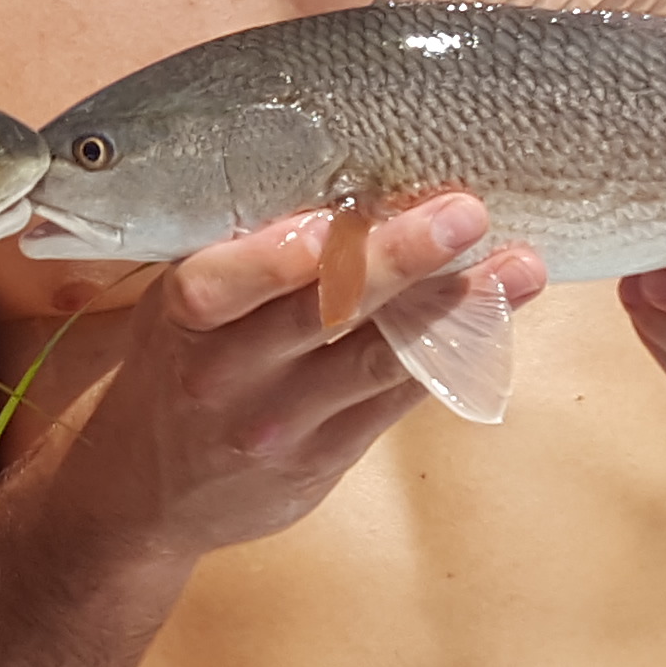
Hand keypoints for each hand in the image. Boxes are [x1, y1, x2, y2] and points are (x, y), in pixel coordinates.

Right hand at [103, 194, 547, 557]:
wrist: (145, 493)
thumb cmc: (173, 365)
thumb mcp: (174, 306)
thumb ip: (238, 254)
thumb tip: (339, 173)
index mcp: (181, 321)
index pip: (217, 286)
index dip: (274, 257)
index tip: (333, 218)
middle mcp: (226, 376)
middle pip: (319, 315)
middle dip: (397, 261)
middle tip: (464, 214)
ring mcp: (279, 425)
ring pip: (375, 360)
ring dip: (455, 309)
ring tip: (521, 266)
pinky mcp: (322, 459)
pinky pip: (395, 401)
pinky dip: (449, 356)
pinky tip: (497, 317)